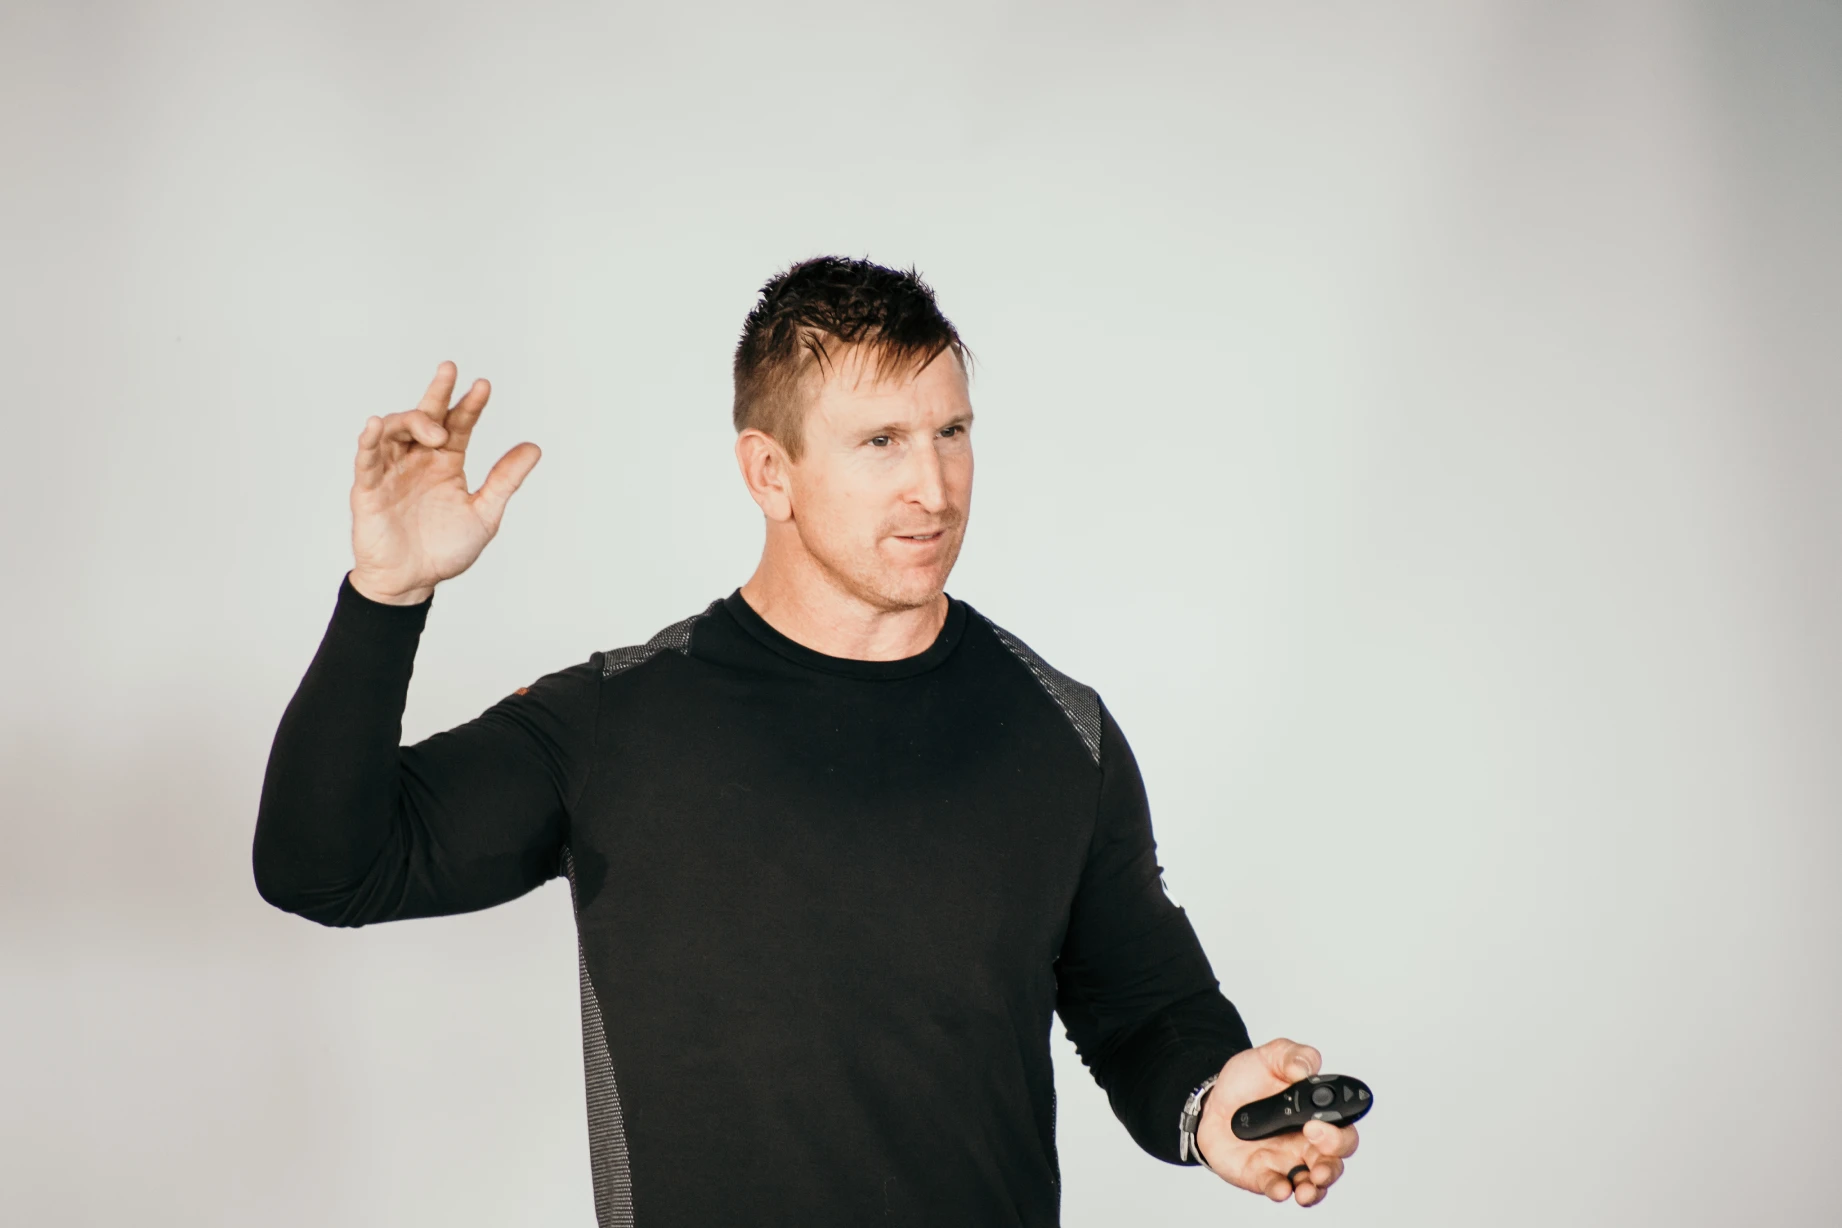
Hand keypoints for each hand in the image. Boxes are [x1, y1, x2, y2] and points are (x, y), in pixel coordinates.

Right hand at [348, 361, 540, 603]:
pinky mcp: (368, 489)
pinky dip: (369, 441)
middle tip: (450, 370)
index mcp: (446, 464)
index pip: (459, 426)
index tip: (483, 386)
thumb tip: (533, 447)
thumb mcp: (484, 513)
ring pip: (395, 430)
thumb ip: (505, 480)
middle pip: (425, 417)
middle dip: (437, 393)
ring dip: (413, 421)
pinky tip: (375, 425)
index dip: (469, 406)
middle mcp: (418, 460)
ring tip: (433, 429)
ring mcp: (392, 471)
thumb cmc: (445, 549)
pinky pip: (366, 459)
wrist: (413, 582)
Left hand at [1194, 1038, 1360, 1207]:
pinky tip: (1280, 1189)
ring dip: (1314, 1189)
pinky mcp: (1264, 1175)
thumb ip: (1293, 1056)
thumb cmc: (1248, 1081)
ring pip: (1313, 1184)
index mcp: (1317, 1116)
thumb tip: (1306, 1069)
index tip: (1316, 1127)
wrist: (1213, 1100)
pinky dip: (1281, 1190)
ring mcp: (1287, 1162)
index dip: (1338, 1134)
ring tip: (1306, 1188)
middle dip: (1331, 1167)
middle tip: (1317, 1164)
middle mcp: (1308, 1144)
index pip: (1343, 1130)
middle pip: (1333, 1162)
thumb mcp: (1270, 1057)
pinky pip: (1278, 1188)